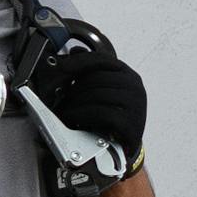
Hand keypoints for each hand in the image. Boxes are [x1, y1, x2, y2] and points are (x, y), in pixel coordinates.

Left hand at [31, 33, 146, 154]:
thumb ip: (93, 72)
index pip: (102, 60)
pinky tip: (72, 119)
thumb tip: (75, 51)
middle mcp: (135, 86)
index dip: (80, 61)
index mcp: (128, 75)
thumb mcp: (106, 91)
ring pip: (97, 95)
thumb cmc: (113, 117)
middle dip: (74, 88)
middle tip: (60, 98)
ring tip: (63, 111)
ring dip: (75, 103)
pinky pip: (101, 113)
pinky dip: (82, 115)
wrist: (127, 146)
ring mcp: (135, 104)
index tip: (62, 67)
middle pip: (97, 78)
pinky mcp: (131, 123)